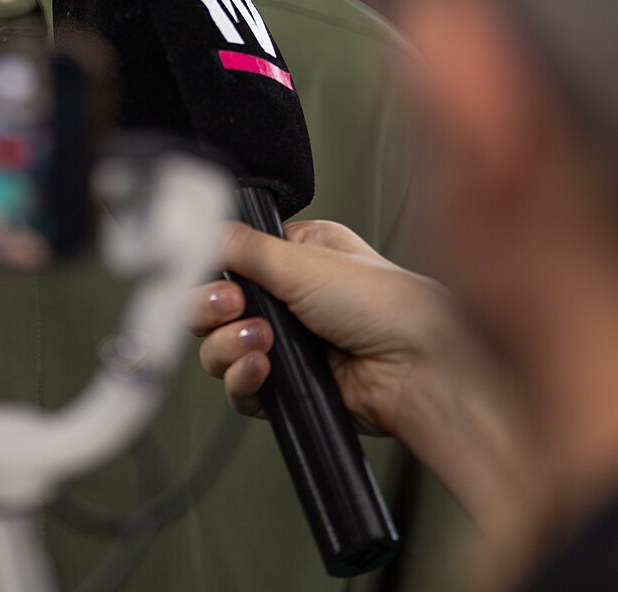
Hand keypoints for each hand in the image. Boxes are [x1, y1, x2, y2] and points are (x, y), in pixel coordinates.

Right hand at [189, 220, 450, 439]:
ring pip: (218, 349)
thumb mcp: (304, 258)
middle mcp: (287, 299)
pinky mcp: (287, 388)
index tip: (217, 276)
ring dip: (229, 345)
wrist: (417, 368)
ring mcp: (285, 346)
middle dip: (212, 309)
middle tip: (232, 306)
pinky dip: (243, 379)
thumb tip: (199, 229)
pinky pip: (239, 389)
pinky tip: (263, 369)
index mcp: (294, 255)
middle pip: (213, 306)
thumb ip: (244, 245)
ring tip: (260, 340)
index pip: (228, 260)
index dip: (213, 270)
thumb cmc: (385, 304)